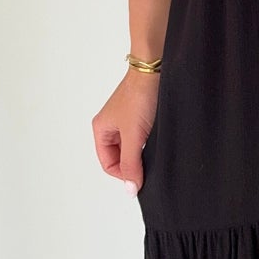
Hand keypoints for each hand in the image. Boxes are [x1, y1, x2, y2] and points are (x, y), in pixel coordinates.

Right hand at [93, 69, 158, 191]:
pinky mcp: (140, 116)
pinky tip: (157, 138)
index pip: (108, 164)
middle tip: (148, 162)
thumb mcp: (134, 136)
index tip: (140, 176)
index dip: (124, 173)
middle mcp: (111, 126)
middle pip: (119, 157)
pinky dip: (149, 142)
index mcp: (101, 129)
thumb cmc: (140, 96)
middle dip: (133, 163)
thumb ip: (131, 163)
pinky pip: (142, 137)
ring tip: (152, 146)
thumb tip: (131, 188)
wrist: (156, 71)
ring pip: (132, 148)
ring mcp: (126, 121)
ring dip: (142, 152)